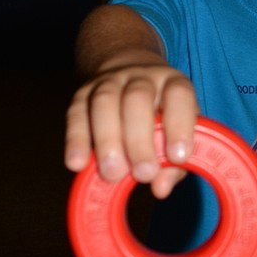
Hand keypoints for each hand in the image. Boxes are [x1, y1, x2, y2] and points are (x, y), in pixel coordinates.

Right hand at [65, 62, 198, 198]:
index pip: (178, 96)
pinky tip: (78, 164)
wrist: (128, 69)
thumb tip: (161, 188)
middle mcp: (141, 77)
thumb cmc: (161, 114)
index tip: (178, 157)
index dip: (179, 126)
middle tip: (142, 174)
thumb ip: (174, 162)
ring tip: (112, 174)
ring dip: (107, 141)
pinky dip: (76, 140)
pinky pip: (76, 114)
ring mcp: (110, 82)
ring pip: (105, 103)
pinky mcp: (82, 93)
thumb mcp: (178, 132)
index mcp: (172, 83)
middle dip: (139, 140)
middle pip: (137, 100)